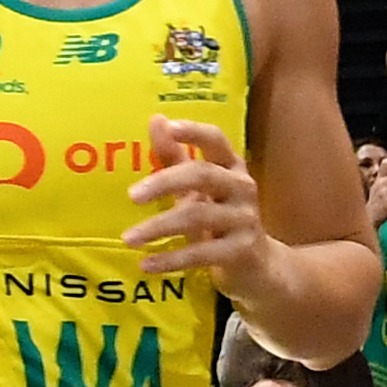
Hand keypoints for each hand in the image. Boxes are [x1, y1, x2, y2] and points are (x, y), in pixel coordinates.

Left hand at [123, 118, 272, 278]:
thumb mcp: (198, 189)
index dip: (194, 131)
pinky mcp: (242, 250)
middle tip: (132, 195)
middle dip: (164, 182)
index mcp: (231, 167)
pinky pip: (201, 253)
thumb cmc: (220, 219)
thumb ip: (175, 157)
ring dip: (159, 227)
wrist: (258, 266)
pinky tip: (146, 264)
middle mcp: (242, 187)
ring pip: (197, 216)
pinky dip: (170, 259)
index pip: (215, 140)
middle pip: (202, 174)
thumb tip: (156, 120)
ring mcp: (245, 219)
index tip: (168, 127)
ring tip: (128, 238)